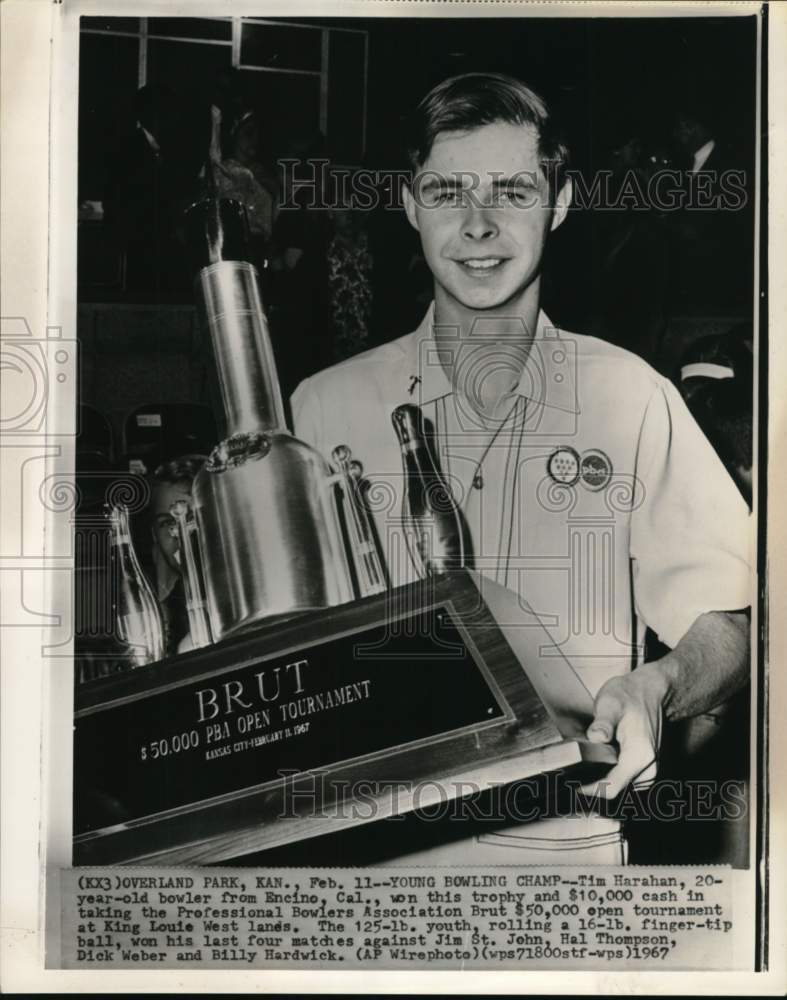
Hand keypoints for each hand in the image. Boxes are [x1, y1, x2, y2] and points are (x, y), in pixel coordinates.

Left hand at [580, 664, 669, 798]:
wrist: (650, 691)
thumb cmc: (630, 695)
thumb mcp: (611, 703)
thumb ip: (603, 723)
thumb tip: (596, 736)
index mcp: (639, 756)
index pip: (612, 788)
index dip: (588, 791)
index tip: (570, 786)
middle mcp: (648, 768)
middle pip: (616, 793)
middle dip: (592, 789)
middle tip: (569, 780)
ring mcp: (648, 770)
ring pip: (621, 790)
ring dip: (601, 785)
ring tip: (580, 775)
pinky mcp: (645, 769)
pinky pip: (624, 782)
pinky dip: (609, 779)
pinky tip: (595, 769)